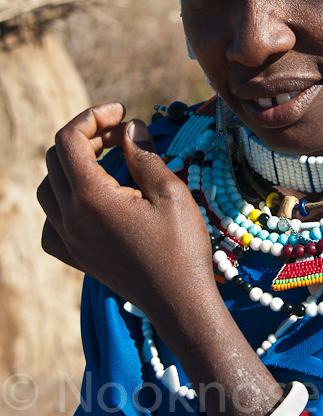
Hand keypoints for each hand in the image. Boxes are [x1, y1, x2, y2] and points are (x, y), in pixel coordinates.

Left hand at [37, 103, 214, 318]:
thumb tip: (130, 126)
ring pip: (49, 188)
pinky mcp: (75, 257)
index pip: (69, 140)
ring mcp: (69, 240)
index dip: (93, 116)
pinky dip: (63, 202)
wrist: (179, 302)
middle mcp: (70, 218)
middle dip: (86, 137)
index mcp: (91, 198)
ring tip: (107, 163)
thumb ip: (144, 154)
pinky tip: (91, 202)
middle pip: (56, 159)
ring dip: (72, 166)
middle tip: (121, 135)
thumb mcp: (171, 192)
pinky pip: (51, 221)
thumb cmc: (181, 247)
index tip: (122, 112)